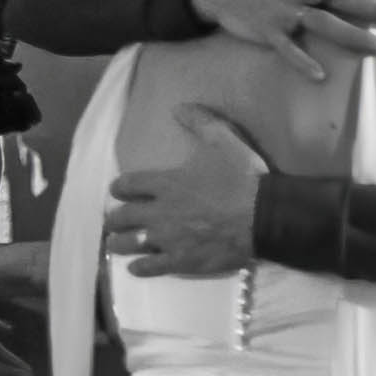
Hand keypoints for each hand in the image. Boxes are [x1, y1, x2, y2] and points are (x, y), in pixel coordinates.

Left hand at [107, 105, 265, 277]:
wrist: (263, 216)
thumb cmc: (242, 178)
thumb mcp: (222, 139)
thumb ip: (199, 122)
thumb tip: (179, 107)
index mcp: (165, 183)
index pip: (128, 185)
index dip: (119, 188)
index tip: (117, 191)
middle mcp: (159, 212)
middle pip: (123, 217)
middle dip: (114, 219)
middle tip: (112, 221)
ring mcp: (168, 239)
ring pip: (130, 244)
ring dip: (118, 244)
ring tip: (114, 245)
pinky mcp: (182, 261)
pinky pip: (151, 267)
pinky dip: (139, 268)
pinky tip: (135, 268)